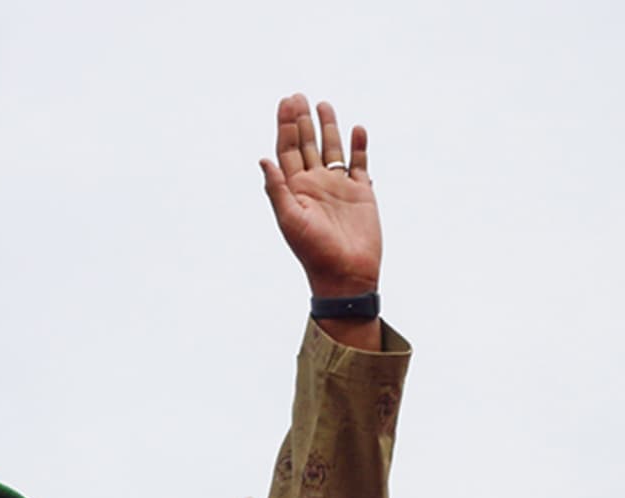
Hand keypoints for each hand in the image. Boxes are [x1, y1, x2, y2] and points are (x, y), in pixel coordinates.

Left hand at [260, 95, 380, 298]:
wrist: (345, 275)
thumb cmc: (313, 251)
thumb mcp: (289, 219)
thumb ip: (277, 189)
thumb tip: (262, 159)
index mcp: (295, 189)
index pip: (287, 150)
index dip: (285, 126)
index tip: (286, 102)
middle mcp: (315, 184)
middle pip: (307, 144)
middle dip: (302, 121)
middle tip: (299, 96)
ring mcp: (338, 187)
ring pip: (332, 149)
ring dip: (329, 128)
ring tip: (324, 105)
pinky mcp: (361, 193)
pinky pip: (359, 164)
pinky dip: (359, 147)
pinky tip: (357, 130)